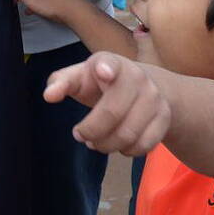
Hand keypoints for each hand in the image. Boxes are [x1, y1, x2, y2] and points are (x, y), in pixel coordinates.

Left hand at [43, 52, 171, 155]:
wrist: (144, 85)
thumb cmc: (101, 82)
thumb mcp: (80, 77)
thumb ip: (61, 83)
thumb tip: (49, 96)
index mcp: (111, 62)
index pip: (110, 63)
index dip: (107, 68)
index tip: (103, 72)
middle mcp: (137, 77)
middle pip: (113, 113)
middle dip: (90, 131)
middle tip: (80, 135)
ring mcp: (154, 98)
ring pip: (127, 134)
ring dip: (105, 145)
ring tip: (96, 141)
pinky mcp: (164, 118)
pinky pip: (143, 146)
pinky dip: (126, 151)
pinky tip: (118, 144)